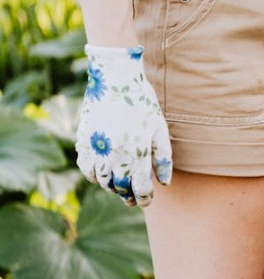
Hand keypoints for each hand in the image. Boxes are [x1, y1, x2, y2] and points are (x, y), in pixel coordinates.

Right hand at [75, 45, 172, 206]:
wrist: (115, 78)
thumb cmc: (143, 102)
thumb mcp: (160, 129)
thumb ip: (163, 157)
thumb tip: (164, 183)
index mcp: (137, 152)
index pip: (140, 187)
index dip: (144, 198)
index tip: (146, 201)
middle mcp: (115, 153)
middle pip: (120, 187)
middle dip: (127, 196)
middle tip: (132, 199)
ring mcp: (97, 147)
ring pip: (101, 181)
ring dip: (110, 187)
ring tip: (118, 187)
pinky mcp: (83, 140)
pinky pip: (85, 167)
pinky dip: (93, 175)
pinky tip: (102, 174)